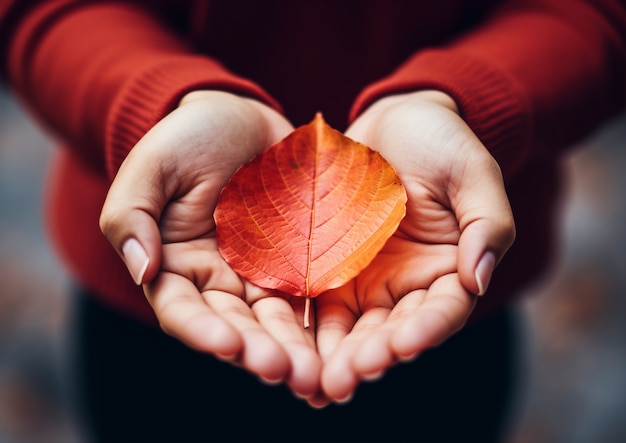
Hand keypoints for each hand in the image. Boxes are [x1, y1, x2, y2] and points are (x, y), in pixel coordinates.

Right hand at [99, 91, 323, 401]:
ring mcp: (262, 272)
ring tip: (314, 373)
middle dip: (259, 350)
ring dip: (294, 348)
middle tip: (284, 372)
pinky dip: (322, 319)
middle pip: (238, 324)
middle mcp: (220, 279)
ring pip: (278, 319)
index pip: (183, 309)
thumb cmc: (186, 139)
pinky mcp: (299, 259)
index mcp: (176, 266)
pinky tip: (338, 342)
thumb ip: (132, 216)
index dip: (203, 329)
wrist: (238, 117)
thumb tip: (142, 269)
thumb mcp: (151, 167)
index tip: (227, 343)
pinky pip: (312, 292)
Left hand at [314, 90, 515, 401]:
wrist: (394, 123)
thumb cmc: (442, 143)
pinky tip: (289, 351)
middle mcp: (405, 285)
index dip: (424, 330)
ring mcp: (363, 279)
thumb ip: (486, 224)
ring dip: (333, 356)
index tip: (402, 345)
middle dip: (369, 356)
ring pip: (349, 327)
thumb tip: (480, 278)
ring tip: (316, 384)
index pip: (441, 310)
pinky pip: (314, 302)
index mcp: (448, 271)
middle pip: (389, 330)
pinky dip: (303, 329)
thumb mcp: (473, 173)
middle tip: (345, 378)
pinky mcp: (327, 268)